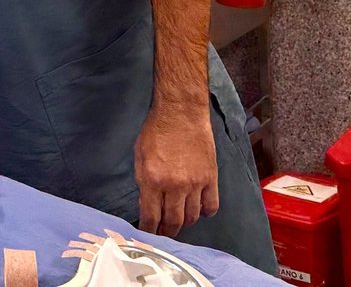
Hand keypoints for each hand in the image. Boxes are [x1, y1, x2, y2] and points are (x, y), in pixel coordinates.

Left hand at [133, 105, 218, 236]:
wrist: (181, 113)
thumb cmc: (156, 131)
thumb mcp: (139, 156)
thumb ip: (143, 182)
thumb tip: (146, 205)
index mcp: (152, 179)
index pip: (150, 217)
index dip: (148, 231)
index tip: (147, 236)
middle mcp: (174, 186)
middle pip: (173, 222)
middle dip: (167, 232)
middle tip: (164, 234)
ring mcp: (195, 183)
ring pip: (192, 217)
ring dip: (184, 223)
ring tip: (179, 222)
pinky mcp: (211, 178)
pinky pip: (211, 206)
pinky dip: (205, 213)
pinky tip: (199, 210)